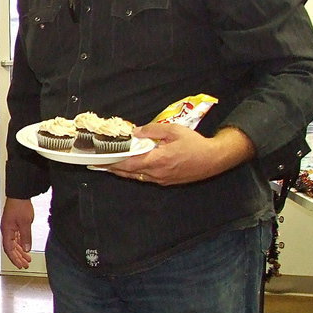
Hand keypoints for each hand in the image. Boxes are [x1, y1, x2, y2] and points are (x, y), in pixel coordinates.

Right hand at [0, 198, 33, 269]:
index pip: (9, 249)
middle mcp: (6, 231)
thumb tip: (27, 248)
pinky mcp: (13, 224)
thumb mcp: (25, 223)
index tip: (20, 265)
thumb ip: (26, 237)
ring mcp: (9, 228)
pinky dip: (21, 244)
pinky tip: (25, 248)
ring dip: (20, 252)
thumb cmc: (19, 205)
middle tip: (25, 265)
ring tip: (27, 258)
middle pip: (11, 248)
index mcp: (6, 231)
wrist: (19, 194)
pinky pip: (16, 238)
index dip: (14, 258)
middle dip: (18, 257)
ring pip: (14, 244)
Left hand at [105, 123, 253, 186]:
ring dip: (123, 172)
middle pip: (128, 173)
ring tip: (110, 166)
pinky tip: (130, 168)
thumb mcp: (174, 130)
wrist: (214, 159)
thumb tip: (136, 131)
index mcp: (157, 160)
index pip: (128, 163)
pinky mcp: (166, 182)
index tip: (99, 161)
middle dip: (112, 168)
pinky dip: (135, 173)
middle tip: (98, 165)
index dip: (112, 163)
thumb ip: (152, 130)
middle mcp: (156, 173)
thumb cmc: (195, 143)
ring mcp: (161, 179)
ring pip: (136, 177)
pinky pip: (146, 178)